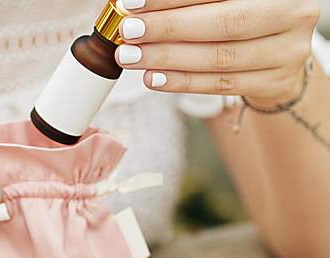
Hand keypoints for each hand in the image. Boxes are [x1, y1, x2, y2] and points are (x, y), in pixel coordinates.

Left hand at [116, 0, 319, 107]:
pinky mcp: (275, 83)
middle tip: (130, 32)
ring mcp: (287, 52)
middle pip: (221, 24)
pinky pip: (221, 85)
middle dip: (168, 29)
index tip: (133, 3)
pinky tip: (155, 78)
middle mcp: (291, 14)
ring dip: (169, 60)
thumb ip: (194, 0)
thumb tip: (144, 5)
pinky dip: (183, 82)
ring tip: (134, 57)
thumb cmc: (248, 15)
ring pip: (219, 59)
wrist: (283, 51)